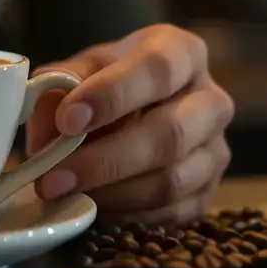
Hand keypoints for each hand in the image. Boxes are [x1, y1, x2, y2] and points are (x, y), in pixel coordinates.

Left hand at [25, 24, 234, 224]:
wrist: (128, 110)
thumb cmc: (102, 82)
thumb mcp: (79, 69)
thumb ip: (59, 88)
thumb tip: (51, 132)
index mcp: (181, 52)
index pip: (158, 70)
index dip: (113, 95)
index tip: (68, 120)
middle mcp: (211, 100)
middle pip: (171, 134)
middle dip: (106, 160)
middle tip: (53, 176)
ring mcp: (215, 150)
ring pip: (172, 181)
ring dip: (110, 194)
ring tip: (64, 194)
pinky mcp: (207, 192)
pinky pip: (170, 213)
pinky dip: (125, 215)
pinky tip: (90, 206)